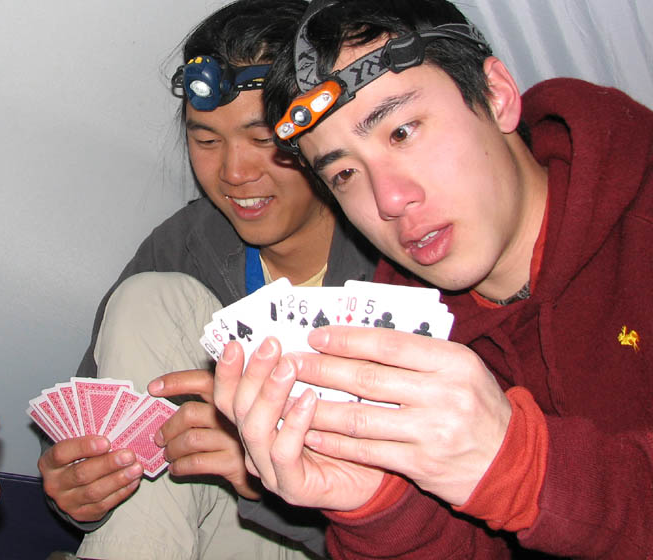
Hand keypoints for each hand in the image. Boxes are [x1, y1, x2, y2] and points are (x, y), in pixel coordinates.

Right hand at [38, 434, 142, 521]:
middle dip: (108, 464)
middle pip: (81, 474)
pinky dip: (121, 492)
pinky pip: (103, 504)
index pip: (62, 453)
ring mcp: (67, 501)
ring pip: (94, 492)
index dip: (84, 447)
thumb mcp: (71, 448)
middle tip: (128, 455)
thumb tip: (115, 430)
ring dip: (118, 480)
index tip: (106, 442)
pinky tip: (133, 481)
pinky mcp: (81, 514)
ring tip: (136, 468)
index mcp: (48, 463)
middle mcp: (54, 484)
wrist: (67, 489)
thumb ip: (86, 441)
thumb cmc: (74, 460)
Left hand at [148, 369, 259, 498]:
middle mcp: (235, 414)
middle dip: (168, 426)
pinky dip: (181, 466)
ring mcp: (236, 439)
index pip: (201, 381)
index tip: (153, 388)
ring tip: (167, 454)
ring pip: (190, 439)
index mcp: (232, 395)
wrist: (274, 470)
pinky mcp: (236, 464)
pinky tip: (176, 469)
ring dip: (172, 449)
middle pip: (190, 413)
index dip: (175, 382)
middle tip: (158, 438)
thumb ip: (209, 405)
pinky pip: (197, 462)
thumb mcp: (233, 415)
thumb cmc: (243, 439)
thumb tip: (167, 406)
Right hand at [213, 338, 384, 510]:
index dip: (228, 370)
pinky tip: (310, 400)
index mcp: (255, 425)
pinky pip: (283, 453)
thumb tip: (291, 336)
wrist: (376, 480)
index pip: (228, 397)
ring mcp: (270, 471)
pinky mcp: (292, 488)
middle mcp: (255, 448)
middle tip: (271, 345)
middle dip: (252, 372)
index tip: (235, 342)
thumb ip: (297, 377)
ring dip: (270, 393)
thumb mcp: (318, 397)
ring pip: (254, 430)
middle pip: (237, 409)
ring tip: (288, 367)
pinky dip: (294, 423)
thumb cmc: (346, 434)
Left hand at [292, 326, 511, 505]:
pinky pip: (367, 451)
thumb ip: (417, 351)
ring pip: (360, 418)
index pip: (388, 345)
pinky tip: (311, 434)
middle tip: (291, 364)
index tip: (315, 337)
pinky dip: (334, 443)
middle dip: (322, 370)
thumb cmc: (476, 405)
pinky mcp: (421, 465)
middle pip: (367, 379)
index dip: (347, 340)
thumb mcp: (459, 367)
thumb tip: (356, 334)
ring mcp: (431, 432)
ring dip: (317, 409)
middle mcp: (443, 395)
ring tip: (288, 399)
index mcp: (453, 361)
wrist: (511, 463)